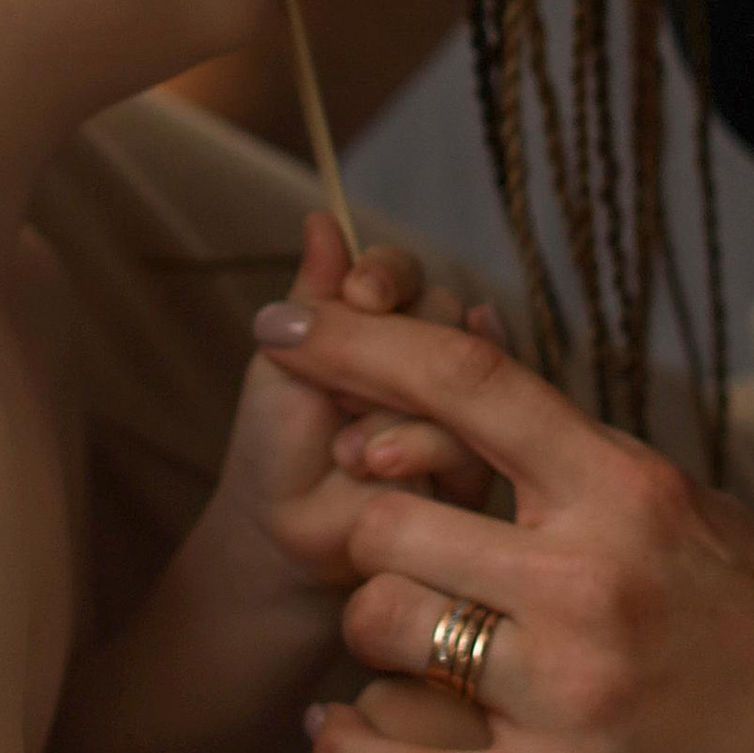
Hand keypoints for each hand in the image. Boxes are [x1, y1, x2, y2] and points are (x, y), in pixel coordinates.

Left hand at [209, 213, 494, 601]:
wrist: (282, 533)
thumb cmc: (276, 442)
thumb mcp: (287, 359)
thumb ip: (317, 296)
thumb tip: (322, 219)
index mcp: (381, 324)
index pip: (404, 273)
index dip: (388, 274)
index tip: (360, 294)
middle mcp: (427, 358)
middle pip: (446, 314)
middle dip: (396, 347)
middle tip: (344, 393)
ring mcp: (458, 409)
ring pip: (467, 375)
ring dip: (400, 411)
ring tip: (350, 451)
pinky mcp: (477, 463)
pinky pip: (477, 437)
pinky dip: (426, 449)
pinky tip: (387, 464)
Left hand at [251, 299, 753, 752]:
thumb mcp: (693, 508)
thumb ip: (580, 461)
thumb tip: (458, 385)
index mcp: (625, 487)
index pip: (462, 381)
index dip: (353, 341)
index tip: (281, 319)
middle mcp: (591, 580)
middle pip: (390, 515)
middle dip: (366, 518)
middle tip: (383, 539)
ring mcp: (572, 696)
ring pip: (383, 627)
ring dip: (373, 627)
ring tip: (401, 641)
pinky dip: (346, 750)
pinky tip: (331, 731)